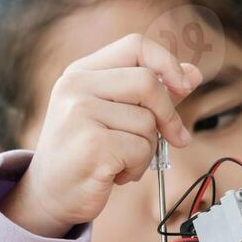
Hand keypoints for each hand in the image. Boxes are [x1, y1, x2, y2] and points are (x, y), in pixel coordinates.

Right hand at [2, 33, 202, 236]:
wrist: (48, 195)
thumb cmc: (84, 153)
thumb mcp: (113, 114)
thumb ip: (150, 93)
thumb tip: (193, 74)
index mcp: (81, 72)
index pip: (135, 45)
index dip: (166, 63)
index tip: (184, 86)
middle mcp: (76, 86)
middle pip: (148, 82)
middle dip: (168, 115)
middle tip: (174, 138)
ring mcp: (80, 114)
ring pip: (148, 122)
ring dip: (147, 150)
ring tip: (121, 161)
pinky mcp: (92, 146)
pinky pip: (141, 150)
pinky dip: (138, 168)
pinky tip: (115, 174)